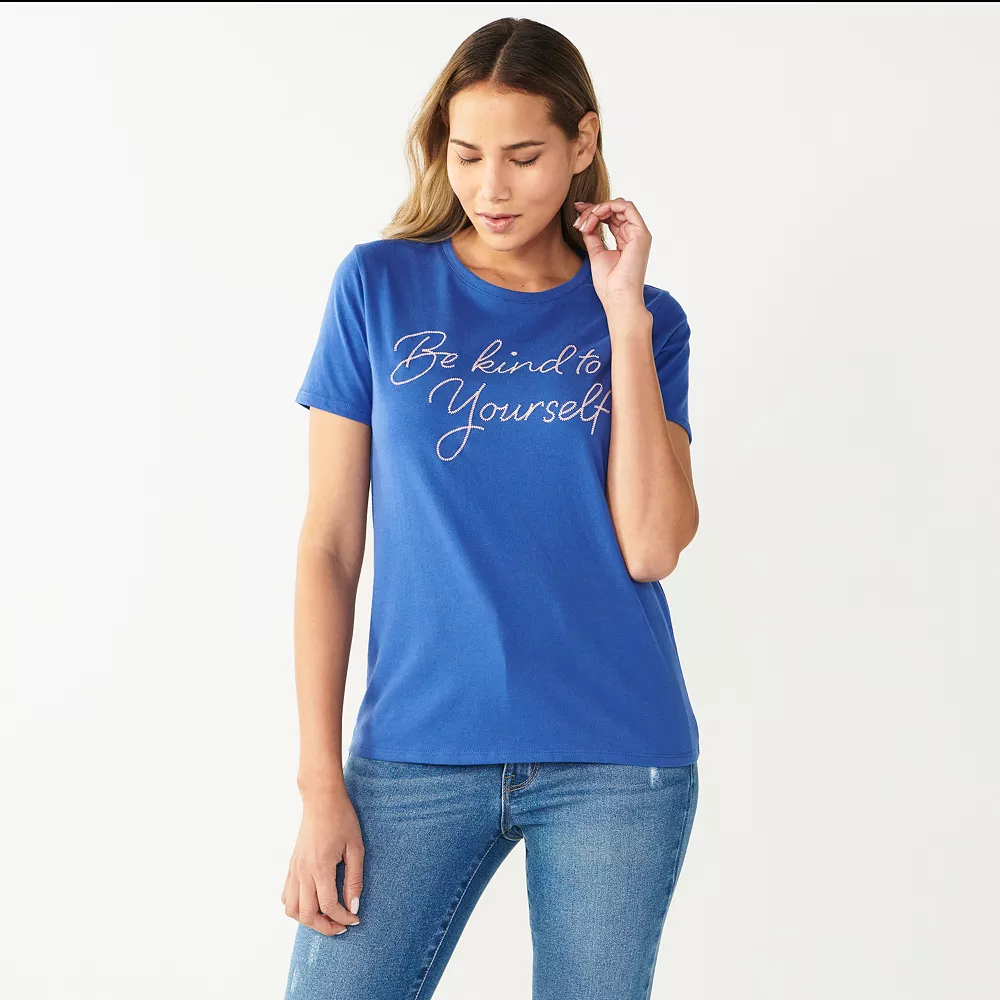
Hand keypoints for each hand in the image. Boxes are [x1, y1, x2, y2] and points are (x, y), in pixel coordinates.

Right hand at [282, 788, 363, 934]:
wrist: (321, 799)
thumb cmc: (342, 819)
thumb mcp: (355, 848)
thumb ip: (354, 879)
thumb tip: (353, 906)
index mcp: (320, 867)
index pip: (329, 906)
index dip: (343, 918)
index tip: (355, 919)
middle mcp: (303, 871)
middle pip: (307, 914)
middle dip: (324, 926)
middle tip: (341, 926)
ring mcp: (294, 869)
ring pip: (291, 909)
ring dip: (308, 920)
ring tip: (326, 918)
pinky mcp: (291, 865)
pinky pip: (286, 895)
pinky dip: (296, 906)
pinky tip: (312, 902)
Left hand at [572, 198, 650, 310]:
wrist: (618, 298)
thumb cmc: (608, 284)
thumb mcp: (596, 254)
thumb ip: (593, 236)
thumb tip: (585, 222)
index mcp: (626, 240)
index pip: (611, 216)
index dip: (594, 211)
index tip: (576, 211)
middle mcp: (634, 234)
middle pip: (614, 209)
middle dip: (592, 210)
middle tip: (577, 221)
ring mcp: (639, 233)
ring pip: (619, 205)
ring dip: (598, 209)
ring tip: (584, 223)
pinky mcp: (640, 233)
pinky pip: (626, 207)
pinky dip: (607, 207)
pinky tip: (594, 217)